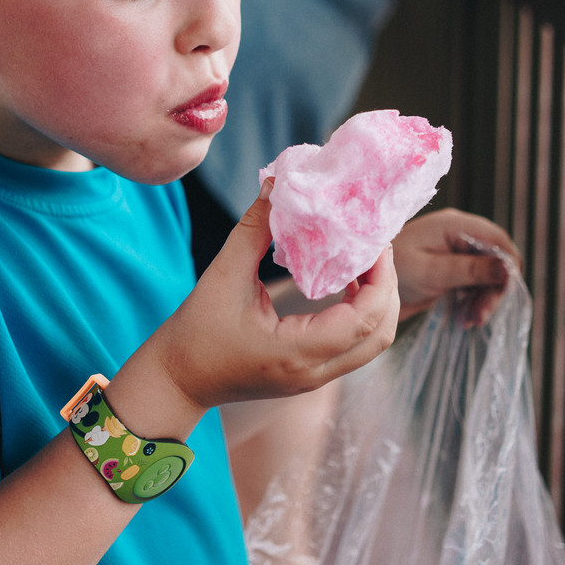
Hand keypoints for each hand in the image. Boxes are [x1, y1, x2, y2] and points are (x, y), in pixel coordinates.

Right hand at [152, 181, 399, 411]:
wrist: (177, 380)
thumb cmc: (195, 332)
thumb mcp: (223, 274)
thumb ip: (254, 229)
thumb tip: (276, 185)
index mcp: (297, 352)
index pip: (364, 318)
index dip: (380, 276)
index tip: (374, 241)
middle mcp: (314, 372)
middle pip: (381, 334)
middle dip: (387, 287)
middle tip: (374, 247)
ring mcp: (314, 379)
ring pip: (371, 343)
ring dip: (377, 302)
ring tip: (362, 261)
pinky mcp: (310, 375)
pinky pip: (353, 346)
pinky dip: (361, 314)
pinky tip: (344, 282)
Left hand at [393, 208, 519, 325]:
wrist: (364, 284)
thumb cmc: (392, 271)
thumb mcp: (431, 272)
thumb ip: (470, 269)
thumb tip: (508, 267)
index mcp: (454, 225)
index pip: (498, 240)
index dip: (507, 267)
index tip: (500, 295)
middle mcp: (459, 233)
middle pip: (497, 257)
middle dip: (495, 287)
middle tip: (480, 316)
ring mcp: (456, 249)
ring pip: (489, 272)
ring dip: (485, 297)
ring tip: (472, 320)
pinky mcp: (452, 266)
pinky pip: (476, 281)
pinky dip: (475, 298)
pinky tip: (466, 317)